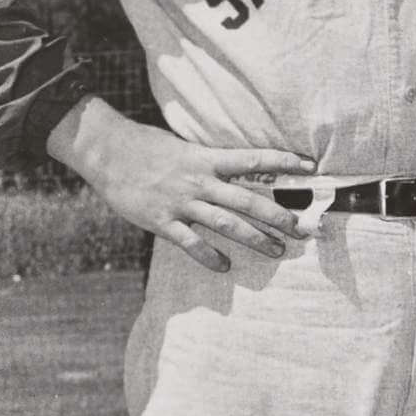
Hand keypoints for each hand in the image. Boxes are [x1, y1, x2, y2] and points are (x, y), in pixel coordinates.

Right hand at [45, 97, 311, 272]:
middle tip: (303, 229)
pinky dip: (208, 256)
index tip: (309, 166)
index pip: (254, 159)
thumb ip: (212, 164)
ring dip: (253, 238)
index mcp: (207, 159)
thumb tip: (241, 170)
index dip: (282, 161)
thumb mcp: (186, 149)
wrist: (106, 150)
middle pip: (247, 199)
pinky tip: (223, 267)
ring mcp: (181, 202)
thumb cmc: (148, 149)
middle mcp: (199, 181)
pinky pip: (190, 243)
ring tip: (276, 251)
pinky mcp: (161, 220)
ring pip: (225, 223)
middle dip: (278, 216)